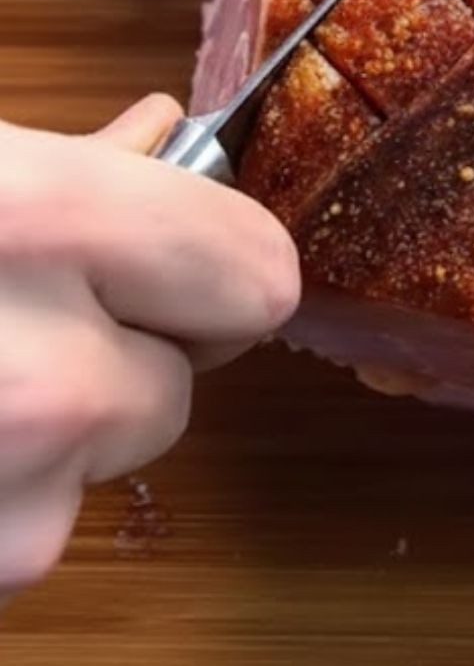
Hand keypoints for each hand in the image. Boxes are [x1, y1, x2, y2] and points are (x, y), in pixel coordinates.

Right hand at [0, 94, 299, 601]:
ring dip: (40, 437)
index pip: (257, 274)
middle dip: (112, 356)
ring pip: (94, 470)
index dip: (202, 260)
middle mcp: (46, 382)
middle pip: (178, 391)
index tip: (142, 249)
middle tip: (3, 316)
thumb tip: (159, 140)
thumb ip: (64, 161)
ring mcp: (10, 501)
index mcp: (42, 223)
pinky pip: (22, 524)